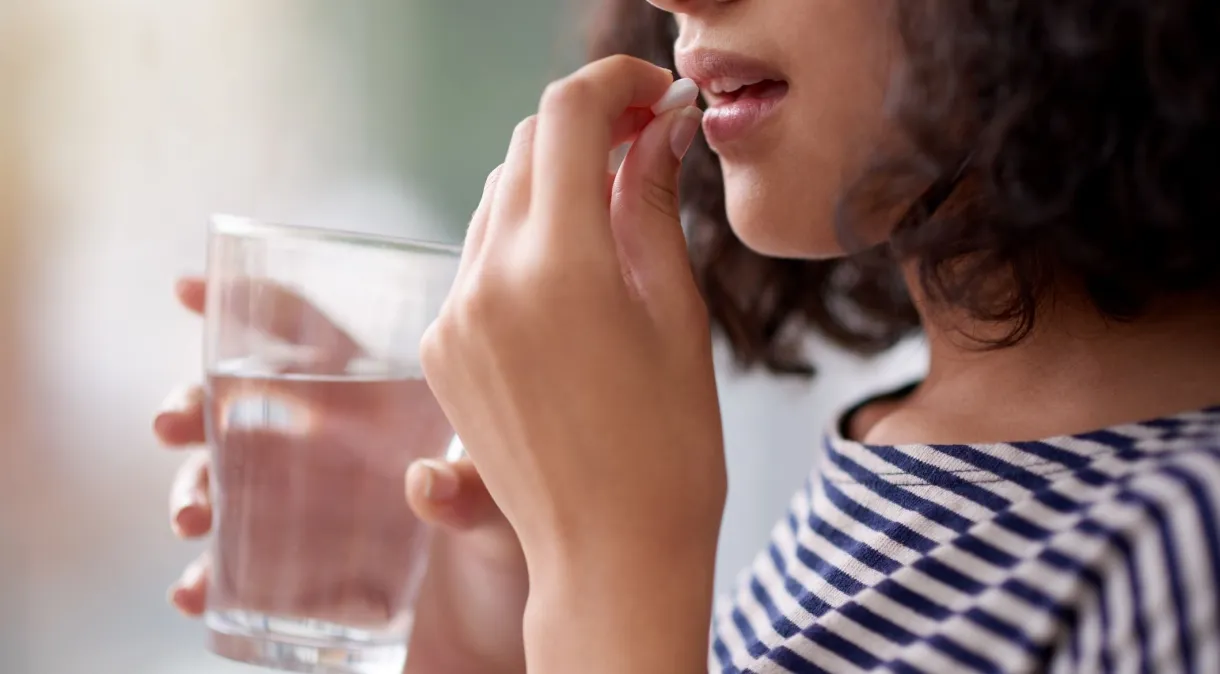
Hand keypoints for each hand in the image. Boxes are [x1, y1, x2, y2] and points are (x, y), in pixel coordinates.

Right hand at [155, 277, 528, 673]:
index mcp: (383, 413)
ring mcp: (311, 517)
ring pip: (227, 487)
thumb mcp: (509, 519)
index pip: (314, 342)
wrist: (507, 645)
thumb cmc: (520, 559)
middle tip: (171, 423)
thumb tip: (424, 485)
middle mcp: (337, 456)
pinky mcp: (300, 581)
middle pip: (245, 410)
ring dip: (193, 492)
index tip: (190, 291)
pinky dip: (206, 580)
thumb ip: (478, 497)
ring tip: (192, 519)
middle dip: (194, 407)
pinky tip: (196, 593)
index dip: (255, 309)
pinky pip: (236, 573)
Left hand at [420, 56, 725, 673]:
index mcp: (560, 268)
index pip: (567, 116)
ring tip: (613, 213)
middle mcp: (488, 281)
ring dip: (552, 183)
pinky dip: (523, 240)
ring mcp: (453, 316)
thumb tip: (659, 125)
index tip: (651, 92)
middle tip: (643, 142)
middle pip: (526, 146)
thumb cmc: (669, 447)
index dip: (613, 83)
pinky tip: (571, 277)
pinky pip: (477, 258)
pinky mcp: (440, 348)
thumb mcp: (676, 314)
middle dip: (585, 128)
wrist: (610, 556)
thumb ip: (653, 204)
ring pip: (498, 199)